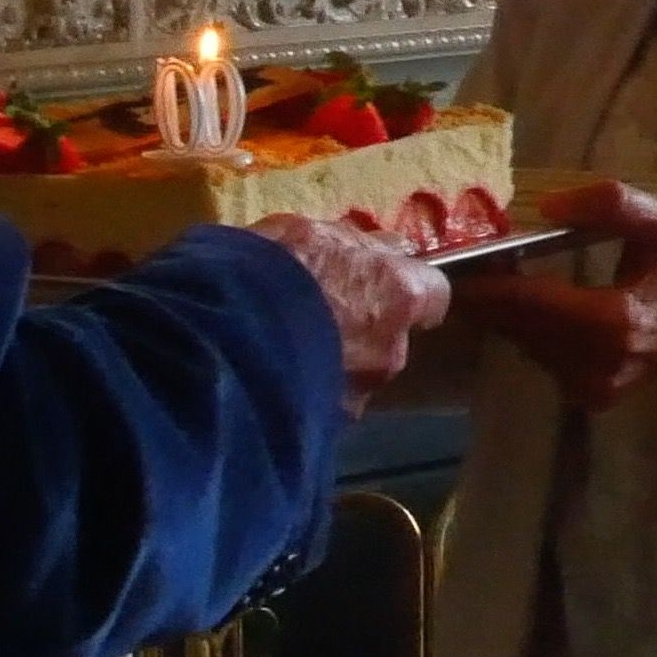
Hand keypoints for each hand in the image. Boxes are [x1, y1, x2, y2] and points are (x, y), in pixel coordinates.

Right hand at [248, 215, 450, 414]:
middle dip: (363, 328)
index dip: (407, 287)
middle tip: (320, 316)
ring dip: (335, 361)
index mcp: (397, 293)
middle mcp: (392, 348)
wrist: (222, 342)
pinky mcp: (328, 424)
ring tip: (289, 351)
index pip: (434, 294)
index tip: (384, 283)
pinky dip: (310, 390)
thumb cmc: (269, 272)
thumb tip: (383, 247)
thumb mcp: (310, 232)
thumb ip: (354, 245)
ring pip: (358, 373)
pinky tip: (276, 378)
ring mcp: (361, 392)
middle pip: (391, 337)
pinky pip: (326, 401)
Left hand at [455, 181, 656, 411]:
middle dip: (488, 294)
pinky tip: (527, 298)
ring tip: (493, 271)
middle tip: (464, 258)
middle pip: (516, 328)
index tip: (449, 262)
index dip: (484, 285)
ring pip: (523, 344)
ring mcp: (593, 386)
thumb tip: (547, 205)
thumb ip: (606, 204)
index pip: (527, 307)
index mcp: (614, 322)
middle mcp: (597, 364)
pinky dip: (527, 328)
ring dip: (505, 311)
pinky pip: (540, 356)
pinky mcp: (591, 395)